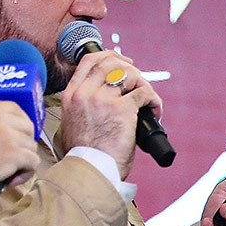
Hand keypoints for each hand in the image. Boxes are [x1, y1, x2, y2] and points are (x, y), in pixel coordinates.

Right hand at [0, 101, 39, 198]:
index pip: (14, 108)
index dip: (19, 124)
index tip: (16, 137)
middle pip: (28, 126)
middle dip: (24, 142)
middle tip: (13, 157)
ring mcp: (7, 134)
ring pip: (31, 146)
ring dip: (23, 161)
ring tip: (7, 173)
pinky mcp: (14, 153)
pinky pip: (33, 162)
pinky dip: (25, 173)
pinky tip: (9, 180)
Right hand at [59, 50, 161, 178]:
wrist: (90, 169)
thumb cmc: (86, 154)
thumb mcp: (72, 122)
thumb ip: (83, 105)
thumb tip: (104, 96)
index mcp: (71, 95)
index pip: (88, 62)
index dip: (108, 56)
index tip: (121, 61)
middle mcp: (85, 93)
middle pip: (111, 63)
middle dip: (130, 67)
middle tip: (139, 79)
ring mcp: (103, 99)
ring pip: (129, 75)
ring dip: (143, 84)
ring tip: (147, 100)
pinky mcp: (122, 109)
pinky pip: (144, 93)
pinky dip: (154, 100)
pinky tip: (155, 111)